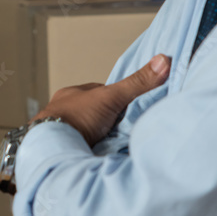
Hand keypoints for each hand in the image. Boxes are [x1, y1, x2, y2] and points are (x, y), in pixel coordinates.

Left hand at [32, 55, 170, 145]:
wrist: (53, 148)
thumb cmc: (76, 117)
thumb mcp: (110, 96)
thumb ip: (136, 83)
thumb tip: (163, 60)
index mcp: (72, 95)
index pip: (102, 94)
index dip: (120, 99)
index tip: (135, 107)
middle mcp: (65, 111)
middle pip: (96, 113)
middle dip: (110, 121)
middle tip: (126, 130)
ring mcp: (63, 131)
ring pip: (88, 131)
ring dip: (101, 137)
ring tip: (116, 145)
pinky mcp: (63, 150)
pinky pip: (82, 148)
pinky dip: (92, 150)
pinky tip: (102, 155)